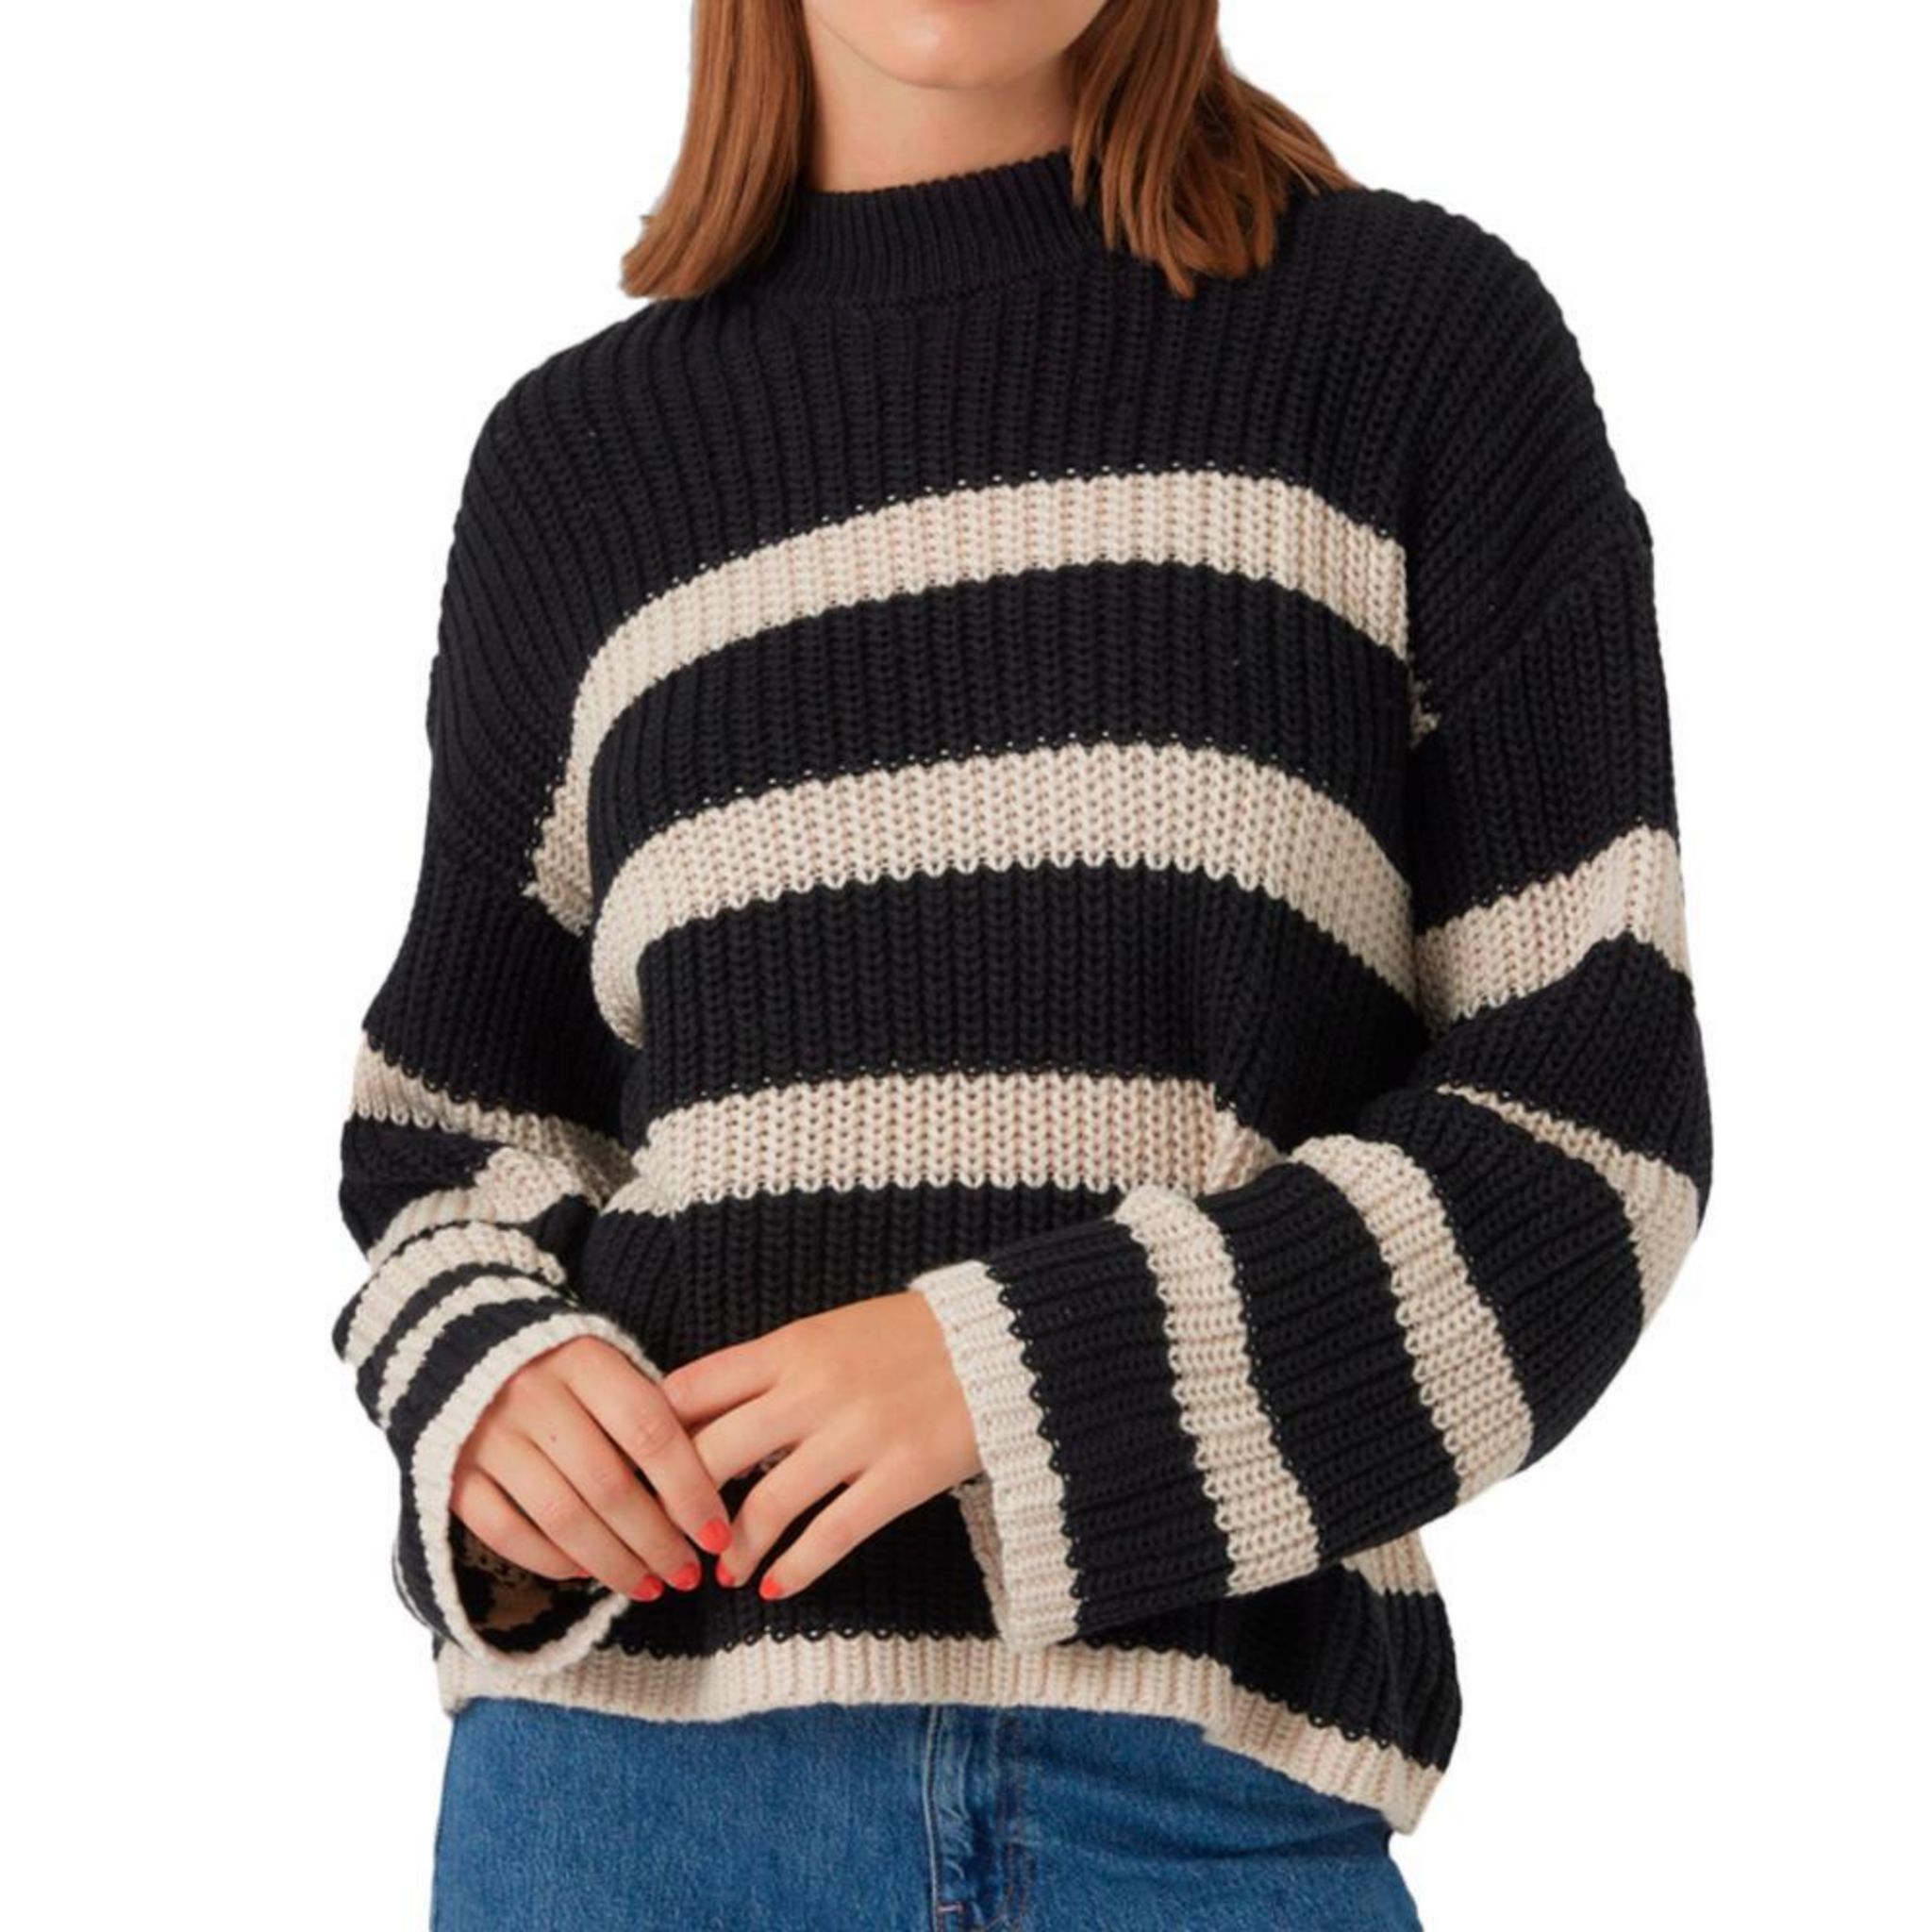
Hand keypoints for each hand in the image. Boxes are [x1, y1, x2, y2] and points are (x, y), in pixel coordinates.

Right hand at [451, 1335, 732, 1600]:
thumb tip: (704, 1493)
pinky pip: (506, 1532)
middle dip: (656, 1541)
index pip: (652, 1433)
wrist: (462, 1348)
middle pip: (609, 1485)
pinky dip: (550, 1561)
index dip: (689, 1490)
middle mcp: (533, 1394)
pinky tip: (586, 1573)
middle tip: (686, 1575)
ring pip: (562, 1518)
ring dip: (613, 1563)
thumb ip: (650, 1415)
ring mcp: (488, 1436)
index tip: (716, 1535)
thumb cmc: (564, 1370)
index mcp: (584, 1360)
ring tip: (649, 1585)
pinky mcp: (454, 1472)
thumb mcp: (609, 1368)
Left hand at [657, 1292, 982, 1600]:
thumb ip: (772, 1369)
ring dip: (732, 1548)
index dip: (655, 1436)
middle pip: (714, 1454)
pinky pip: (832, 1533)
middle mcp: (815, 1389)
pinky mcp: (901, 1476)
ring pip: (767, 1504)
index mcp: (793, 1346)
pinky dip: (795, 1567)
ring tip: (721, 1571)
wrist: (1001, 1344)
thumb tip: (701, 1414)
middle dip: (680, 1506)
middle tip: (670, 1536)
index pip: (694, 1389)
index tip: (642, 1470)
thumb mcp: (831, 1332)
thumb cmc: (909, 1339)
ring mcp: (859, 1435)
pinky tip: (776, 1586)